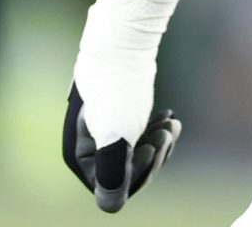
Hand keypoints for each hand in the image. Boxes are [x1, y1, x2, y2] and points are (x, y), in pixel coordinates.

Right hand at [62, 84, 181, 211]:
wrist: (124, 44)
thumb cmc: (117, 87)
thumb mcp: (115, 132)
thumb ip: (112, 170)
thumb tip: (112, 207)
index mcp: (80, 157)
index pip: (112, 189)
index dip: (138, 173)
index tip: (153, 145)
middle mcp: (90, 150)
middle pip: (129, 174)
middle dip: (155, 156)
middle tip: (168, 131)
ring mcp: (107, 135)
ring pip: (140, 157)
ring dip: (160, 143)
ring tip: (170, 122)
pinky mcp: (124, 120)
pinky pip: (143, 140)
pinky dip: (159, 133)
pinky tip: (169, 117)